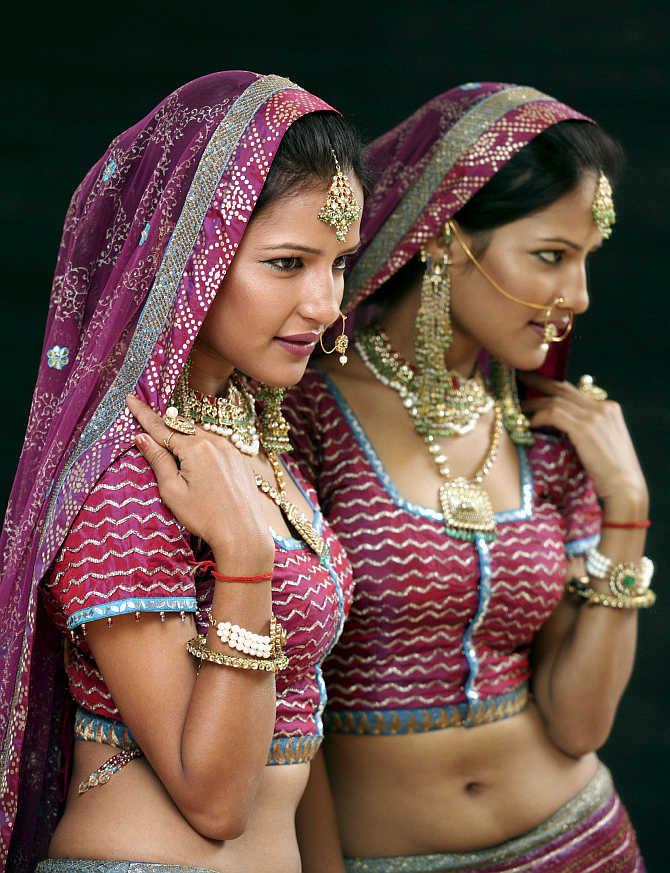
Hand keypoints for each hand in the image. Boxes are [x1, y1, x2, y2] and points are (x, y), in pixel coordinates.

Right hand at [126, 395, 273, 569]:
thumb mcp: (173, 491)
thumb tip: (142, 437)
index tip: (130, 398)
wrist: (243, 533)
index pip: (161, 426)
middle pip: (181, 428)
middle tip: (146, 422)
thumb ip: (158, 461)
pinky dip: (199, 446)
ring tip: (169, 446)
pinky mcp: (239, 458)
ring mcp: (230, 448)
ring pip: (198, 435)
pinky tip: (195, 460)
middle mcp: (215, 441)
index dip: (143, 414)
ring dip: (183, 437)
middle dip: (164, 427)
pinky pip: (214, 444)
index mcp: (195, 447)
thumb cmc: (204, 516)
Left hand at [519, 373, 647, 509]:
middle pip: (563, 388)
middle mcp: (602, 407)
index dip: (551, 387)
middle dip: (538, 382)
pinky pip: (554, 414)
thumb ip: (586, 427)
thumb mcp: (601, 442)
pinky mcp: (585, 428)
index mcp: (608, 408)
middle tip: (519, 378)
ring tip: (518, 408)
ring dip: (533, 403)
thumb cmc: (611, 472)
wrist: (625, 487)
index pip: (573, 391)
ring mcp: (594, 416)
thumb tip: (561, 425)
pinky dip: (539, 416)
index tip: (533, 384)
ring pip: (555, 400)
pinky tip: (530, 424)